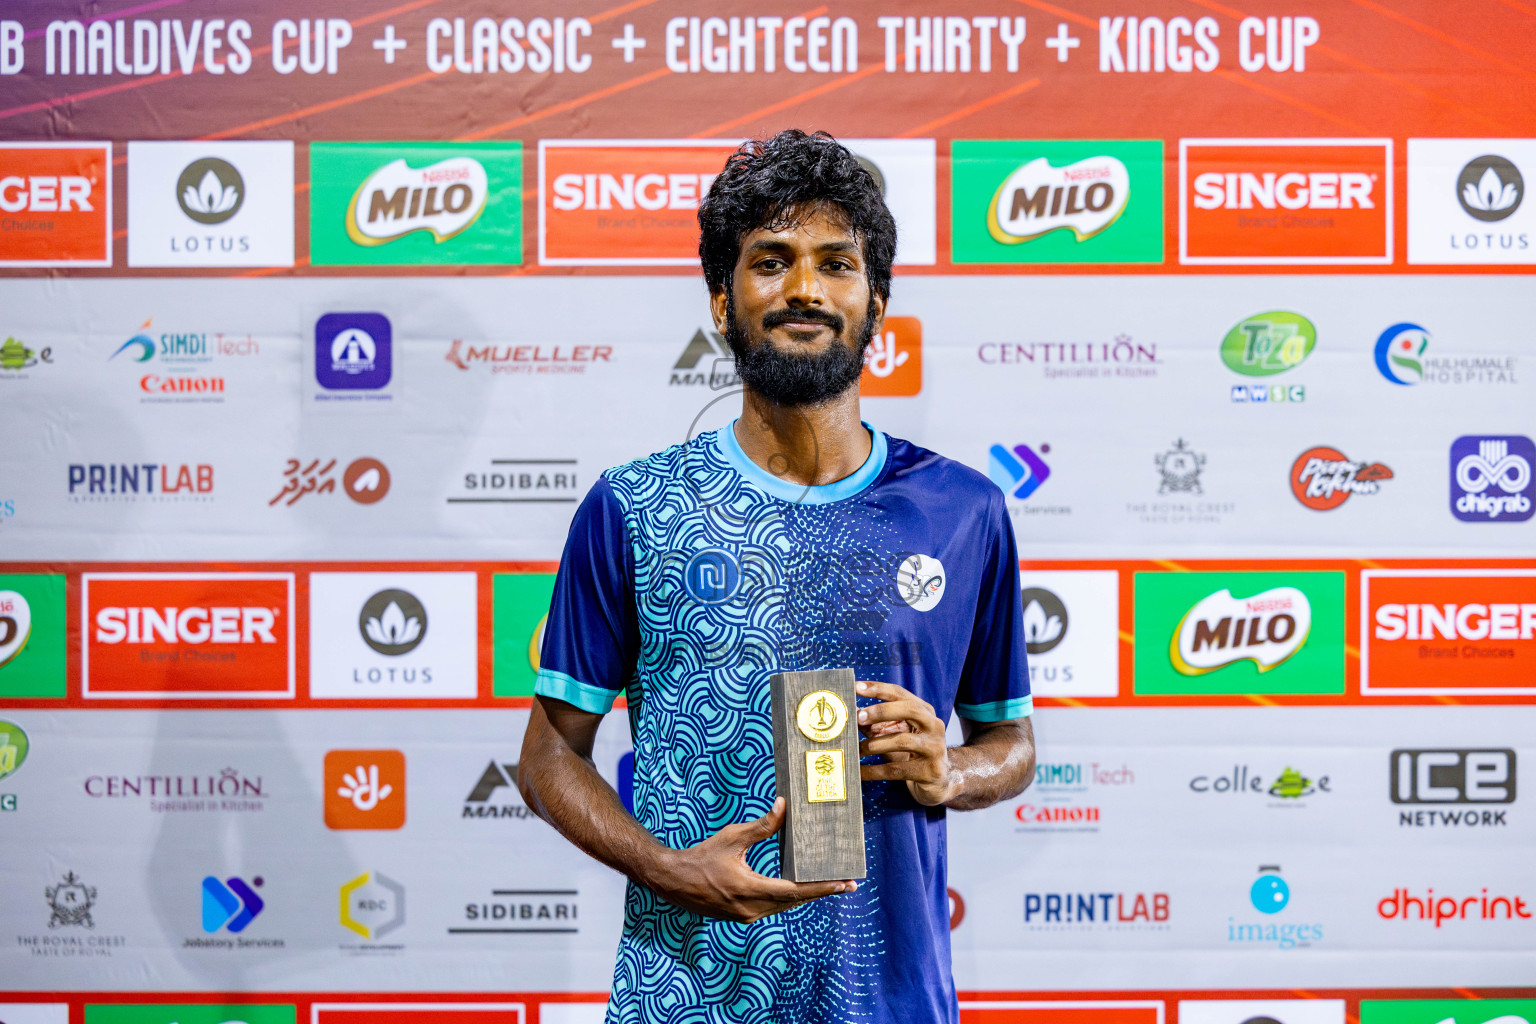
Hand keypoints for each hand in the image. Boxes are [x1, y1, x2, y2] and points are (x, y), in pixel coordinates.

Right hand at [645, 797, 855, 922]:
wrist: (674, 881)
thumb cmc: (702, 856)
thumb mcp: (732, 837)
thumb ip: (762, 826)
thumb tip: (783, 806)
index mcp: (749, 889)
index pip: (795, 891)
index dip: (821, 888)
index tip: (843, 884)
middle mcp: (750, 908)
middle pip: (795, 901)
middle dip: (822, 892)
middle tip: (848, 884)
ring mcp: (747, 915)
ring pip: (785, 906)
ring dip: (806, 896)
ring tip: (830, 886)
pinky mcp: (742, 916)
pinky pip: (773, 907)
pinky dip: (789, 898)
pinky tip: (800, 889)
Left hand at [856, 680, 954, 805]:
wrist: (937, 780)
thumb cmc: (910, 752)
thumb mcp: (893, 734)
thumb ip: (873, 724)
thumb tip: (850, 713)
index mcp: (924, 711)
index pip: (901, 693)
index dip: (878, 689)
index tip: (857, 687)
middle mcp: (934, 725)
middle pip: (910, 709)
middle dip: (882, 711)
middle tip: (858, 717)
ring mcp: (935, 748)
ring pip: (903, 741)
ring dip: (875, 745)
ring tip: (857, 750)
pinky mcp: (930, 770)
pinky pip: (898, 769)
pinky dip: (876, 771)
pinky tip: (861, 772)